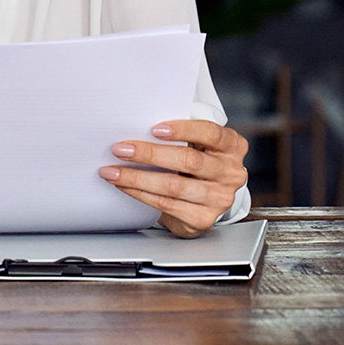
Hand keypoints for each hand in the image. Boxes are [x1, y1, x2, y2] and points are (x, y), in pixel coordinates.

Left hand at [98, 120, 248, 237]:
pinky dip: (141, 194)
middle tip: (121, 149)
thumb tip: (137, 125)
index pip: (210, 133)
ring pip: (174, 186)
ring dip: (138, 178)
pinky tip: (125, 186)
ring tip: (113, 171)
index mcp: (231, 146)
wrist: (203, 196)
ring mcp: (219, 198)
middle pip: (188, 161)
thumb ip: (179, 133)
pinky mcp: (204, 218)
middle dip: (149, 154)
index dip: (183, 130)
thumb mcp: (196, 142)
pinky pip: (167, 204)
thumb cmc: (195, 158)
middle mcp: (230, 172)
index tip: (154, 129)